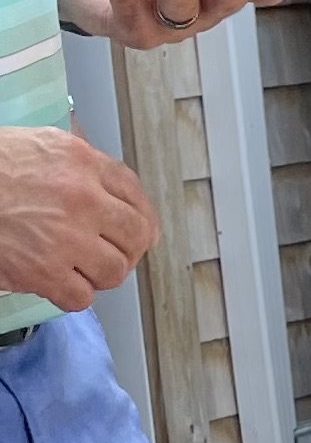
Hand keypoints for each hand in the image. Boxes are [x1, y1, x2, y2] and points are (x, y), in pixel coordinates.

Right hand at [0, 127, 157, 312]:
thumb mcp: (37, 145)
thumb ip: (77, 164)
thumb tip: (107, 182)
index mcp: (80, 162)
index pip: (134, 194)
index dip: (141, 218)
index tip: (140, 232)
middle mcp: (81, 198)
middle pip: (136, 237)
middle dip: (127, 250)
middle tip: (109, 254)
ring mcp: (66, 238)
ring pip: (115, 272)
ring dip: (99, 274)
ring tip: (78, 266)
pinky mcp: (46, 272)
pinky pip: (83, 297)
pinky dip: (72, 294)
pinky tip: (57, 280)